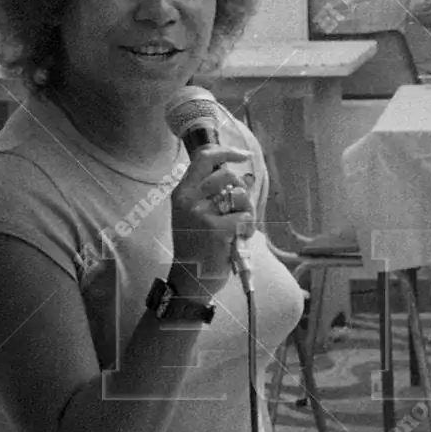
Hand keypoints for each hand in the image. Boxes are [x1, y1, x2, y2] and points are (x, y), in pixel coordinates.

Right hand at [169, 145, 253, 283]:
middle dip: (242, 190)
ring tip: (236, 227)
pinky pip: (245, 217)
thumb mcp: (193, 214)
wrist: (189, 280)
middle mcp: (189, 199)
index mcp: (183, 192)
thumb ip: (209, 193)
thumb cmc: (197, 246)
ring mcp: (201, 214)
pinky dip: (248, 229)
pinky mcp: (216, 229)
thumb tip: (237, 174)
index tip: (243, 155)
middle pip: (227, 174)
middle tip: (238, 209)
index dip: (226, 151)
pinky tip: (237, 240)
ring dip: (246, 210)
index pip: (203, 157)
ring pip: (240, 194)